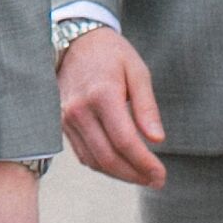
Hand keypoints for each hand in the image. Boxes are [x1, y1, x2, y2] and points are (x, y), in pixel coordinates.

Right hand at [56, 26, 167, 188]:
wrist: (74, 41)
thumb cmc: (111, 54)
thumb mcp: (137, 72)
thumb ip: (147, 107)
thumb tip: (157, 140)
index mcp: (101, 95)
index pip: (124, 141)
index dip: (144, 163)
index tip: (161, 174)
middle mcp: (79, 110)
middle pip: (107, 157)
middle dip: (134, 175)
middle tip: (156, 181)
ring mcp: (66, 118)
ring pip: (93, 161)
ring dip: (119, 175)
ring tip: (142, 176)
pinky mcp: (61, 124)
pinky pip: (82, 154)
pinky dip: (103, 165)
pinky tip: (122, 165)